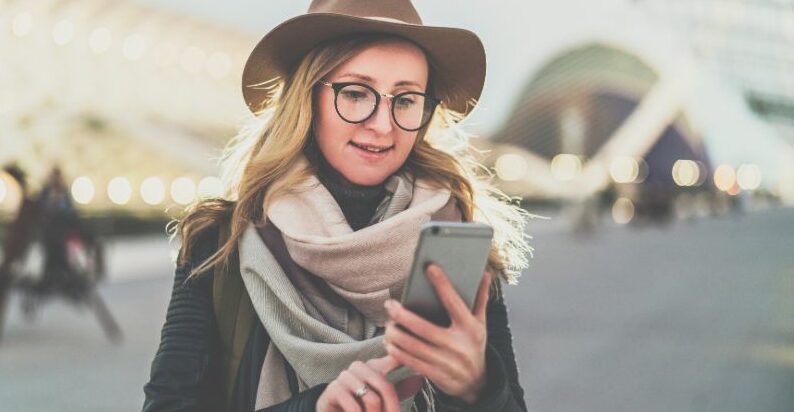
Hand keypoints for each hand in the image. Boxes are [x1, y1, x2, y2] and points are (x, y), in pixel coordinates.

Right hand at [316, 355, 417, 411]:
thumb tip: (419, 379)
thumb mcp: (380, 396)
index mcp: (372, 366)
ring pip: (372, 399)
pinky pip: (355, 408)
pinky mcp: (333, 389)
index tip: (419, 371)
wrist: (331, 410)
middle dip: (392, 409)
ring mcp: (345, 376)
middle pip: (385, 386)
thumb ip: (399, 389)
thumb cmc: (359, 403)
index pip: (392, 360)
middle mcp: (359, 367)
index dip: (403, 362)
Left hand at [383, 265, 490, 403]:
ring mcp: (445, 361)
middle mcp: (457, 345)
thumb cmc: (474, 346)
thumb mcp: (480, 324)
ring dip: (395, 335)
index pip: (454, 302)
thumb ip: (480, 299)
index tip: (430, 268)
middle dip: (402, 316)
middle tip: (390, 305)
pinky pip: (411, 361)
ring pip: (413, 346)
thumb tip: (485, 273)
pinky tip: (389, 342)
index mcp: (469, 328)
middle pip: (423, 328)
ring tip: (388, 325)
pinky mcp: (435, 374)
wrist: (477, 382)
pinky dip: (397, 351)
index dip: (442, 284)